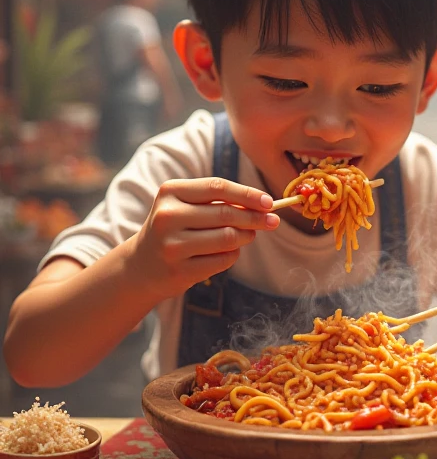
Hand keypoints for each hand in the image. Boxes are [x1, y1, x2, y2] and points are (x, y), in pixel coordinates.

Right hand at [130, 178, 278, 300]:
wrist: (141, 265)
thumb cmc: (174, 228)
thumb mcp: (185, 206)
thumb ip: (218, 202)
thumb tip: (263, 205)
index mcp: (170, 192)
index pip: (218, 188)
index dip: (247, 194)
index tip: (269, 201)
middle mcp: (168, 216)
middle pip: (226, 214)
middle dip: (255, 217)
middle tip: (272, 221)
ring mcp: (172, 245)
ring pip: (227, 238)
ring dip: (245, 237)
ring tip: (247, 235)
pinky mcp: (179, 271)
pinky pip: (222, 260)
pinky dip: (233, 255)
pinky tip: (228, 252)